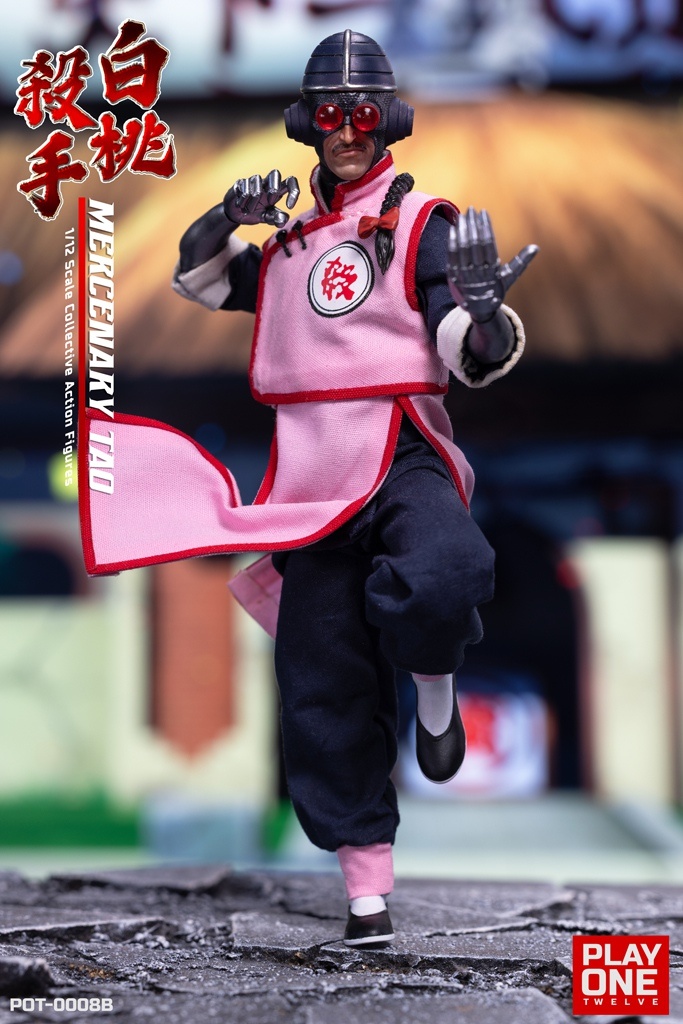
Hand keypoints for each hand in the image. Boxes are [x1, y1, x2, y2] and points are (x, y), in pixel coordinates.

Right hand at [224, 169, 299, 227]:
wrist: (236, 214)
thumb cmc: (255, 213)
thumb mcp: (267, 217)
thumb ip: (276, 218)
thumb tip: (283, 220)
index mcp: (277, 191)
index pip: (290, 182)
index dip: (294, 191)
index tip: (289, 206)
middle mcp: (266, 183)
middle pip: (275, 173)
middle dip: (274, 188)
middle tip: (270, 202)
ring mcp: (253, 181)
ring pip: (257, 181)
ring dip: (254, 200)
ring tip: (249, 210)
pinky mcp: (240, 183)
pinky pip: (243, 187)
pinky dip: (243, 199)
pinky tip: (240, 205)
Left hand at [447, 207, 537, 321]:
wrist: (479, 310)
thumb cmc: (496, 290)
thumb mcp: (509, 277)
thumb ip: (521, 261)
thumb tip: (536, 247)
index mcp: (493, 271)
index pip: (488, 244)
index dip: (485, 227)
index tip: (483, 212)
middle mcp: (478, 273)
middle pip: (474, 244)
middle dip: (472, 225)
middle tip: (472, 209)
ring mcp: (464, 275)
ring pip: (462, 249)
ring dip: (461, 230)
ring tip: (462, 215)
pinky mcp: (453, 277)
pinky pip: (451, 257)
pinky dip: (452, 242)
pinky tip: (453, 229)